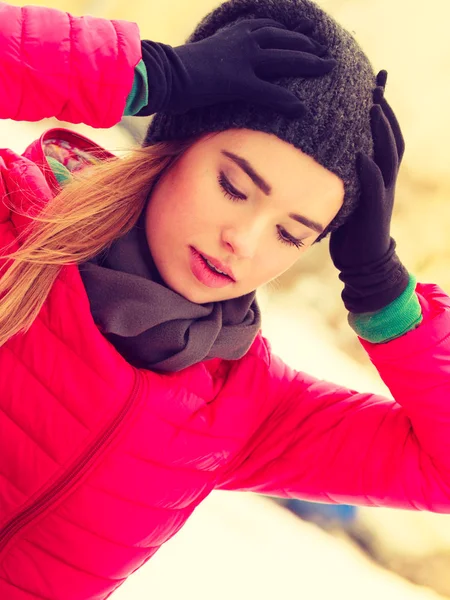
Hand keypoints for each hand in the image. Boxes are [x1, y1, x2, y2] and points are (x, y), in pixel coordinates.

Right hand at [138, 18, 335, 116]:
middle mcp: (242, 42)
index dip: (289, 33)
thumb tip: (217, 74)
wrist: (162, 74)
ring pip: (285, 58)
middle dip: (307, 45)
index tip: (303, 37)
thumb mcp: (203, 59)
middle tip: (325, 53)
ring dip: (309, 63)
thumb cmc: (176, 71)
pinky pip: (270, 92)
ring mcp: (243, 60)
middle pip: (284, 40)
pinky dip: (287, 100)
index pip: (269, 27)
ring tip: (327, 67)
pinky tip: (301, 109)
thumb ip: (217, 62)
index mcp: (233, 34)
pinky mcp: (239, 82)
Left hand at [329, 71, 408, 313]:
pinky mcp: (375, 210)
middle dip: (384, 108)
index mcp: (377, 170)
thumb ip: (339, 171)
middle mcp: (384, 177)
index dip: (380, 106)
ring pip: (388, 155)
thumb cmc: (348, 224)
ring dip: (382, 131)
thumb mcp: (344, 192)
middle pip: (391, 135)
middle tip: (377, 81)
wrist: (362, 259)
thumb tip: (314, 151)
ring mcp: (382, 193)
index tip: (373, 79)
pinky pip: (375, 187)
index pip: (382, 132)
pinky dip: (371, 170)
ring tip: (373, 106)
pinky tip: (362, 155)